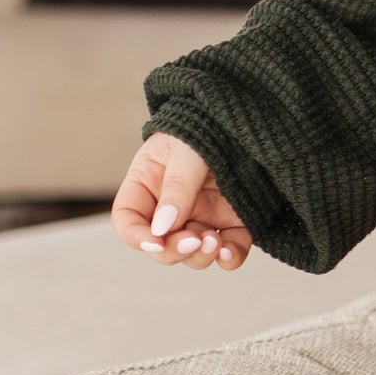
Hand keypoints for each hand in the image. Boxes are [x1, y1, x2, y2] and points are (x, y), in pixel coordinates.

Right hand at [112, 133, 251, 271]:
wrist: (247, 117)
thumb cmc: (206, 124)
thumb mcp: (186, 148)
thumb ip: (177, 185)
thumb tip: (164, 227)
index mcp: (147, 184)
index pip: (128, 220)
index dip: (137, 237)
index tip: (155, 242)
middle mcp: (171, 207)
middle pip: (160, 246)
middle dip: (173, 251)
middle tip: (193, 241)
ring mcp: (203, 216)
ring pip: (193, 254)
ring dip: (200, 256)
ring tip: (214, 241)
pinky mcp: (233, 222)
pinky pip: (229, 250)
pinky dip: (229, 258)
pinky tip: (229, 253)